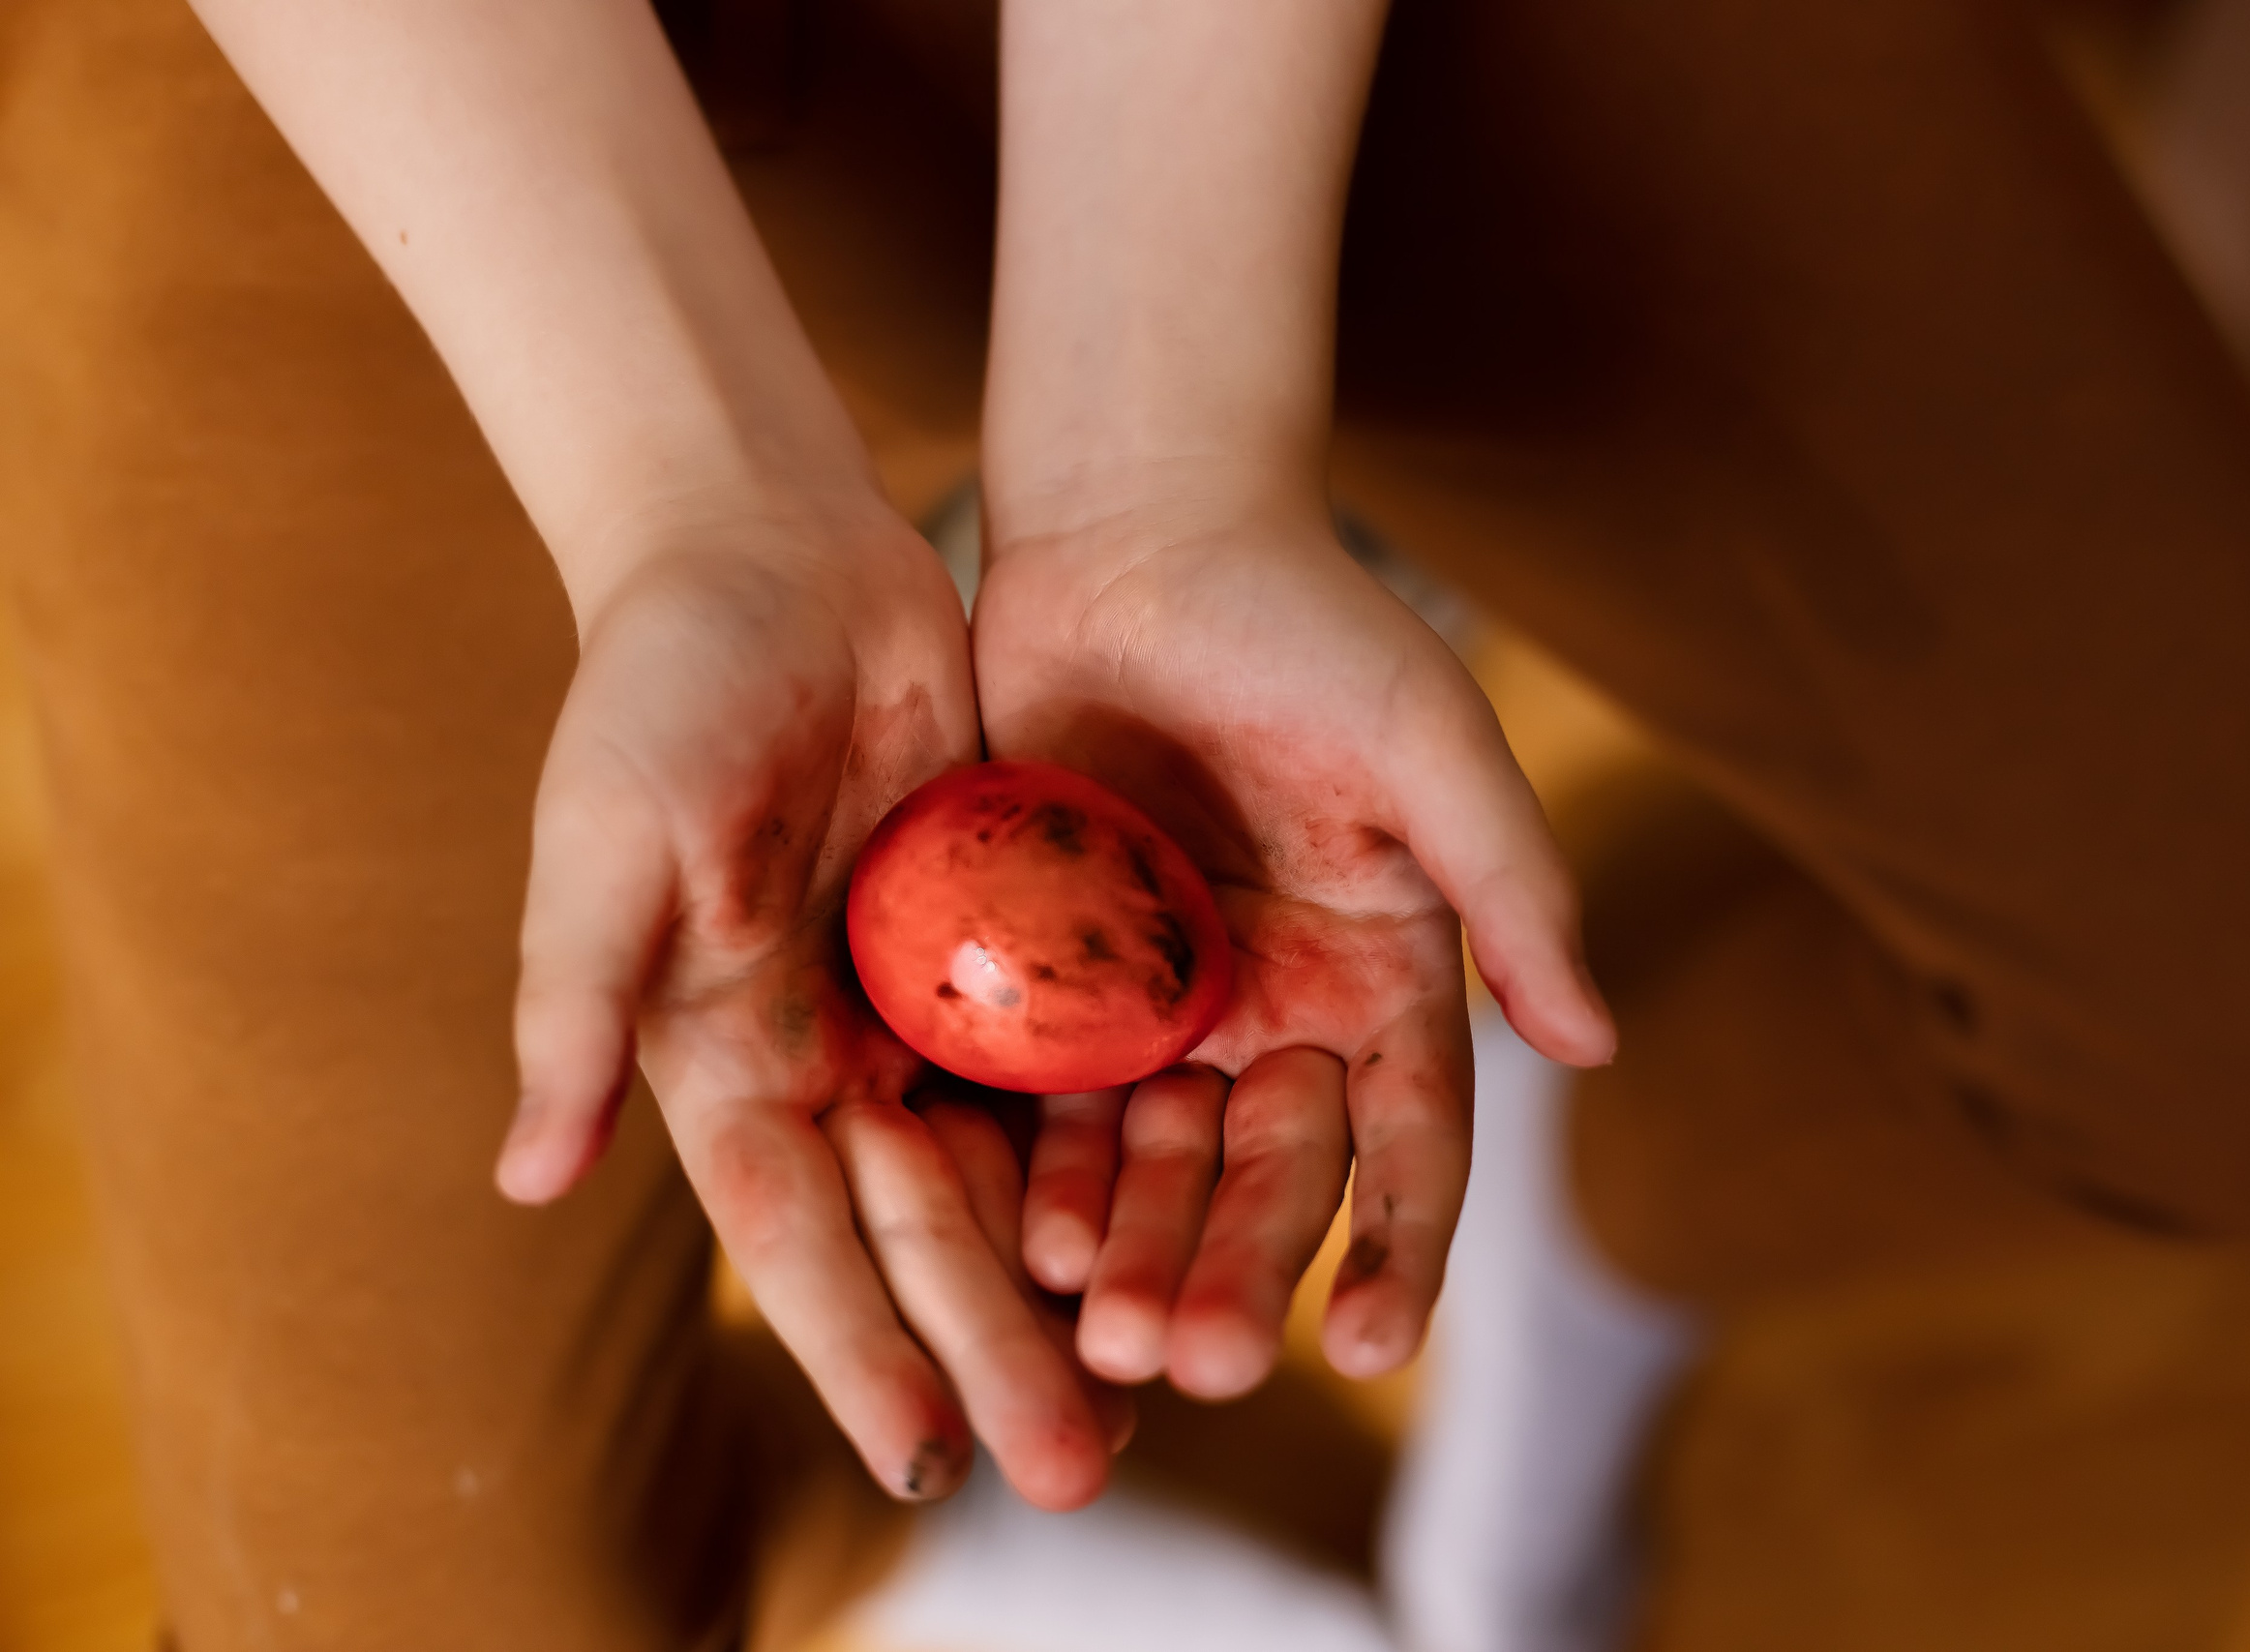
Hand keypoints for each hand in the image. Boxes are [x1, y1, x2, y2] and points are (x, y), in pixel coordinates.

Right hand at [493, 499, 1120, 1508]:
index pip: (793, 1229)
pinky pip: (1064, 1059)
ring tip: (1150, 1388)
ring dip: (1067, 1280)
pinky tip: (1188, 1219)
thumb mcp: (607, 830)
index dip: (853, 1347)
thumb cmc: (662, 679)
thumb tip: (525, 1181)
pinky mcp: (1006, 933)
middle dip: (989, 1351)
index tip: (926, 1464)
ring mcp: (920, 997)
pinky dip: (1112, 1144)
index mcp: (720, 1050)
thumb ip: (576, 998)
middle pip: (917, 1228)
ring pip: (1003, 1170)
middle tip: (1080, 1470)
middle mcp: (825, 1048)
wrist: (772, 546)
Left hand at [972, 482, 1615, 1397]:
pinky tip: (1014, 1237)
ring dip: (1132, 1249)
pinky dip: (1032, 1165)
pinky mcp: (1046, 975)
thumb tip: (1598, 1043)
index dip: (1403, 1245)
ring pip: (1150, 1160)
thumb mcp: (1429, 744)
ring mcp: (1156, 1002)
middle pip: (1267, 1175)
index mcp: (1383, 976)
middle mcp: (1275, 1012)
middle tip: (1202, 1364)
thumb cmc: (1306, 620)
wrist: (1132, 529)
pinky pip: (1040, 1092)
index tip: (1376, 1346)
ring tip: (1099, 1334)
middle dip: (1239, 1270)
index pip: (1409, 1140)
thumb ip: (1510, 890)